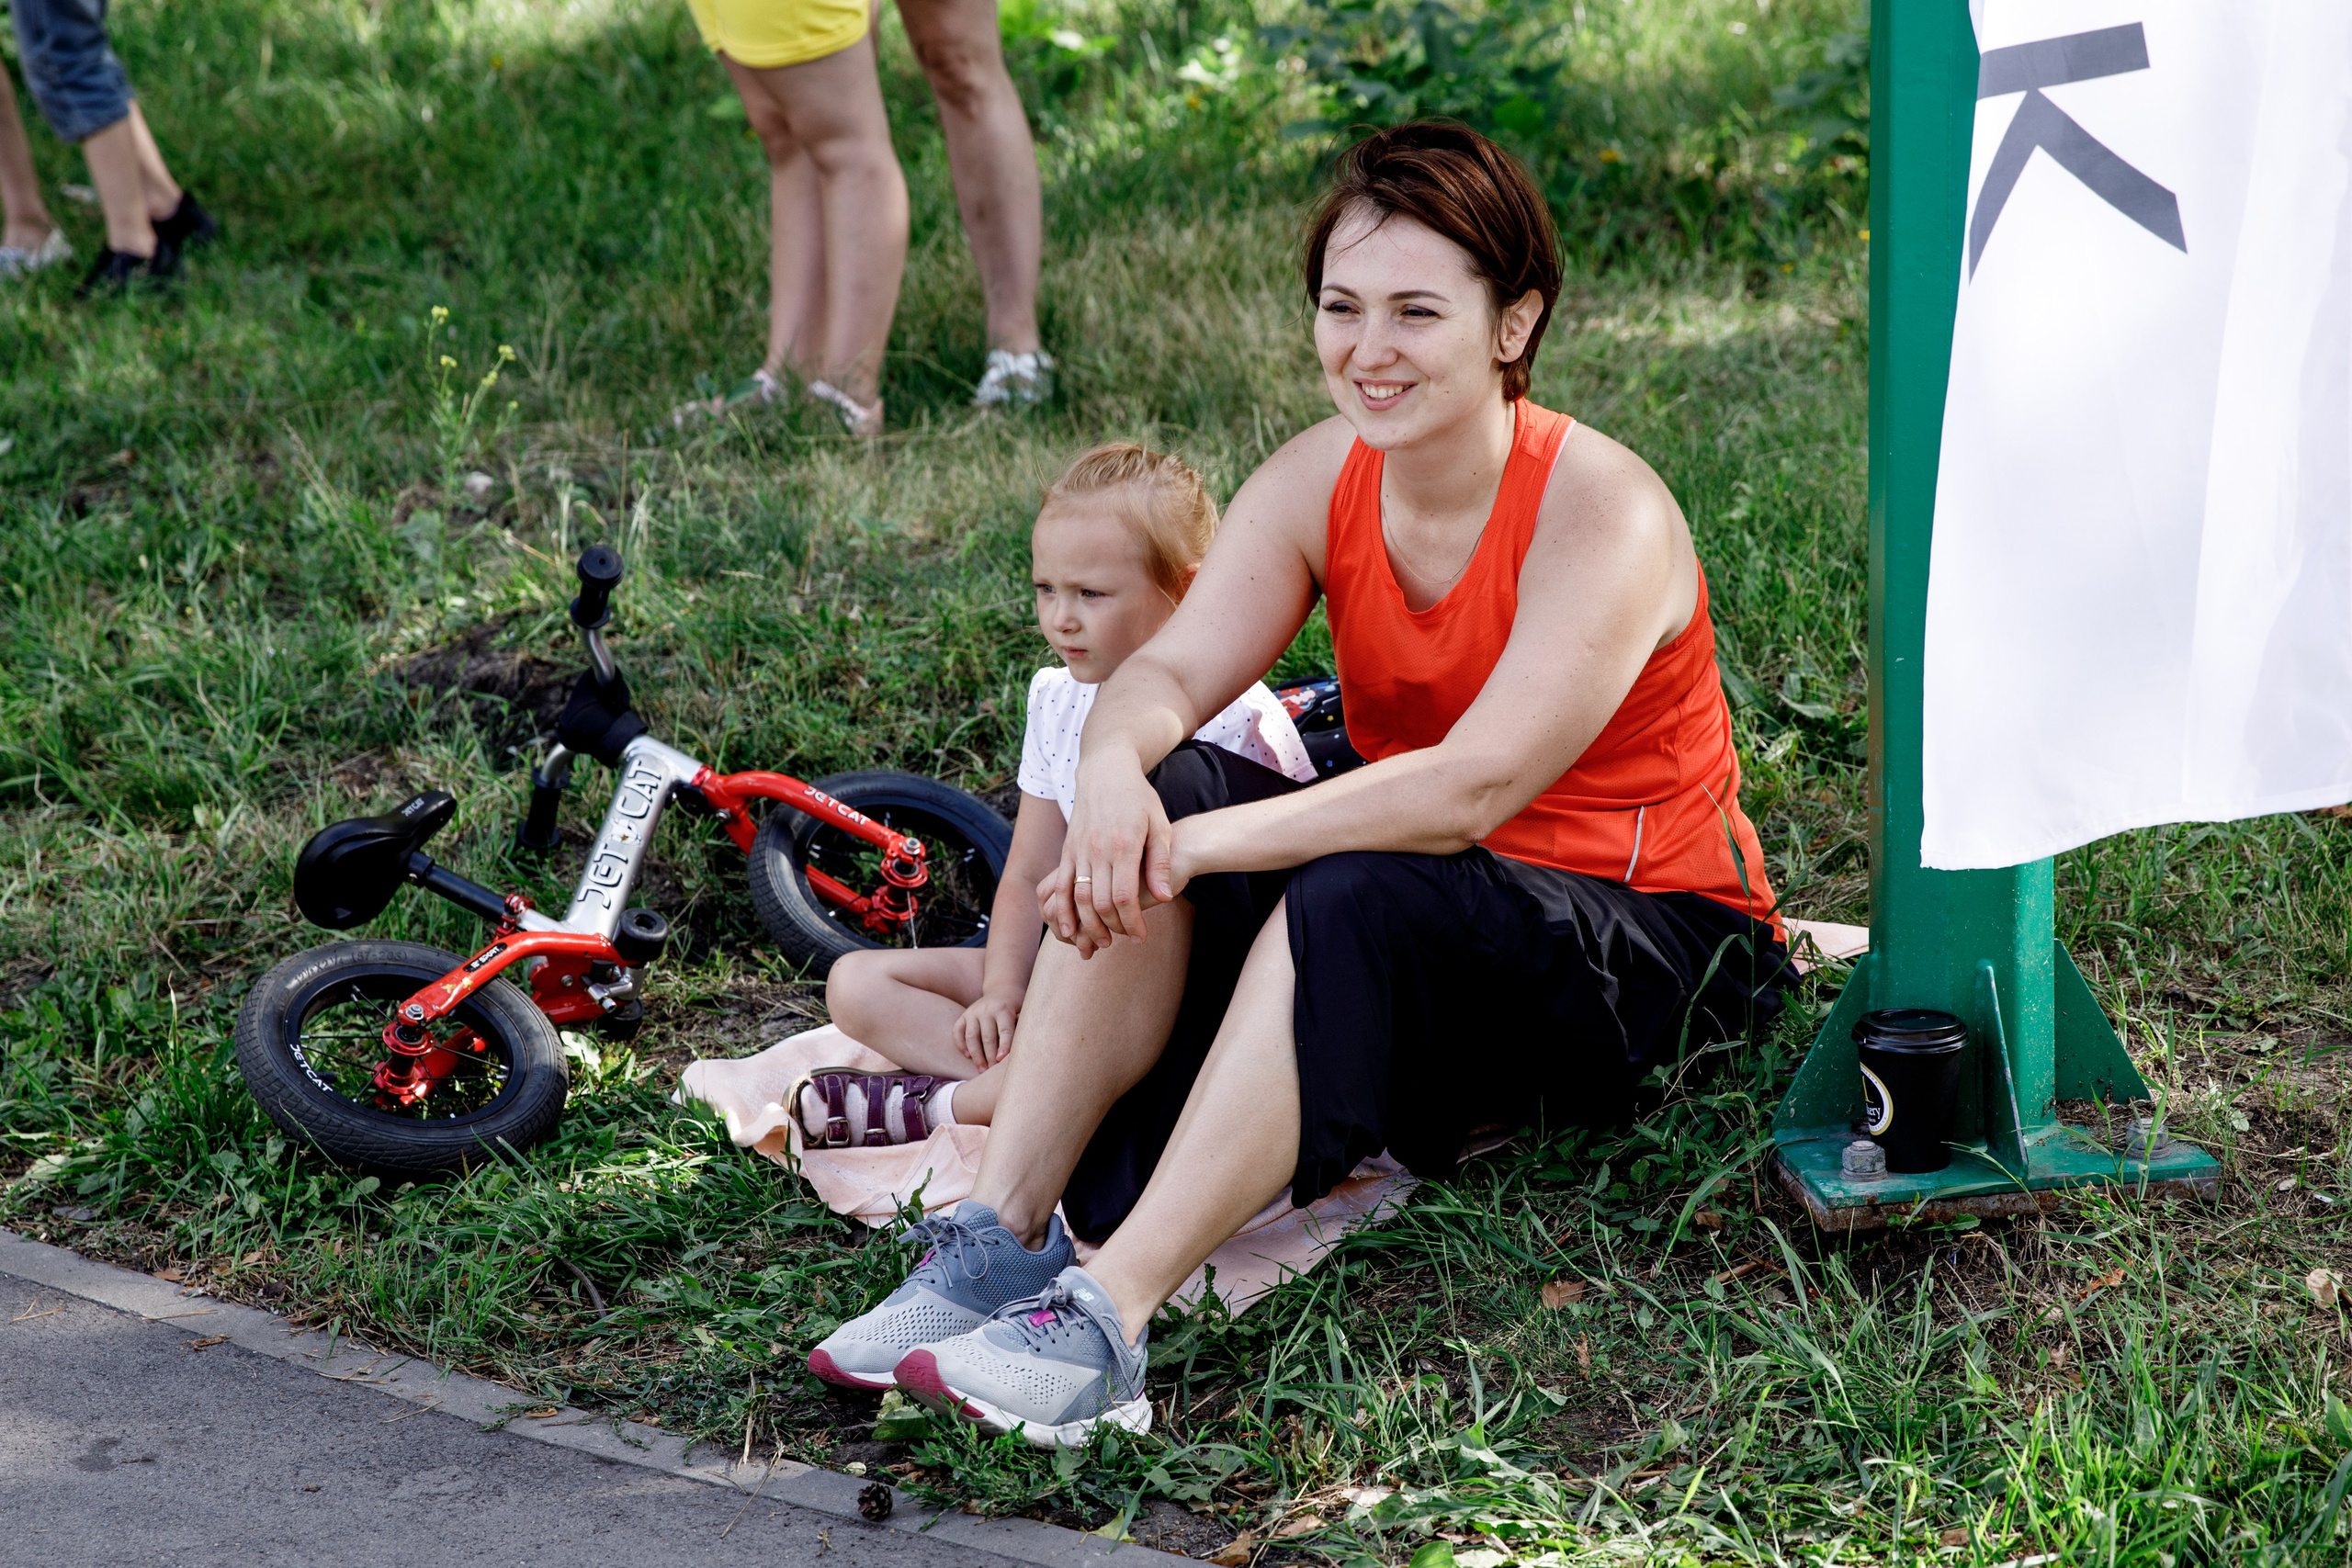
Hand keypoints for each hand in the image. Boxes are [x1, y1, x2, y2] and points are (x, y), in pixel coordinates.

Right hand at [951, 990, 1020, 1068]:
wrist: (1002, 989)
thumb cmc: (1016, 1007)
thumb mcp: (1023, 1011)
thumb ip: (1022, 1026)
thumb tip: (1023, 1045)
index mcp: (1003, 1009)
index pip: (1004, 1031)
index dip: (1004, 1046)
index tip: (1001, 1060)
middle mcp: (986, 1010)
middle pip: (987, 1037)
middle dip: (990, 1057)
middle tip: (993, 1072)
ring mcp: (973, 1012)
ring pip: (971, 1037)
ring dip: (976, 1056)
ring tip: (981, 1070)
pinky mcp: (963, 1015)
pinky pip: (957, 1032)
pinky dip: (960, 1045)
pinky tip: (967, 1056)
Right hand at [1038, 750, 1174, 955]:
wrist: (1105, 771)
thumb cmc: (1139, 798)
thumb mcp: (1160, 825)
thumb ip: (1160, 863)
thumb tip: (1165, 896)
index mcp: (1124, 845)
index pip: (1124, 897)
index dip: (1131, 922)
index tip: (1140, 937)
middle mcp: (1098, 850)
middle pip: (1100, 903)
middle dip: (1111, 929)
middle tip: (1123, 941)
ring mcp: (1078, 850)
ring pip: (1077, 898)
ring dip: (1087, 925)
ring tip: (1099, 942)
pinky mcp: (1067, 850)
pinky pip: (1060, 886)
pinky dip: (1062, 910)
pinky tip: (1069, 929)